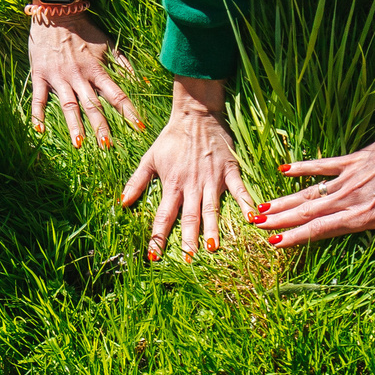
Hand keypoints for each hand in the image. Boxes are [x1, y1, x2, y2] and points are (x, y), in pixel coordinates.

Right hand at [28, 6, 141, 149]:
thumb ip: (123, 64)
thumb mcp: (107, 44)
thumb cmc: (84, 31)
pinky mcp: (41, 75)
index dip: (129, 112)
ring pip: (68, 105)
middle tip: (108, 146)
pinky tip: (39, 131)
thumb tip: (142, 82)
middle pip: (92, 105)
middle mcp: (79, 76)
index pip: (117, 95)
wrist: (56, 13)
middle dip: (101, 126)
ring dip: (74, 125)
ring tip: (79, 144)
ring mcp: (59, 77)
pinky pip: (39, 98)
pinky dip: (38, 114)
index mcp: (97, 70)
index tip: (139, 128)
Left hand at [123, 77, 253, 258]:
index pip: (163, 217)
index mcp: (172, 185)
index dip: (158, 238)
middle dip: (188, 240)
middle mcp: (191, 186)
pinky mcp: (229, 171)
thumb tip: (122, 202)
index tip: (155, 258)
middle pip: (189, 217)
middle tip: (189, 260)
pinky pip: (239, 190)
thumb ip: (137, 182)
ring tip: (212, 248)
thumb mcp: (149, 158)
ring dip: (212, 228)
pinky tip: (252, 219)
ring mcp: (211, 179)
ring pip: (211, 208)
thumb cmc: (171, 138)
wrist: (196, 115)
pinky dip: (246, 203)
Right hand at [253, 124, 374, 285]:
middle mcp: (347, 198)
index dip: (296, 237)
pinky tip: (284, 170)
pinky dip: (302, 168)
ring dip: (285, 201)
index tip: (274, 242)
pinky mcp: (350, 161)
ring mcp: (346, 178)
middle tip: (256, 225)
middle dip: (280, 220)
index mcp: (360, 216)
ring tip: (262, 208)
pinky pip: (321, 166)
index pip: (320, 229)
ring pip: (308, 192)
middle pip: (307, 212)